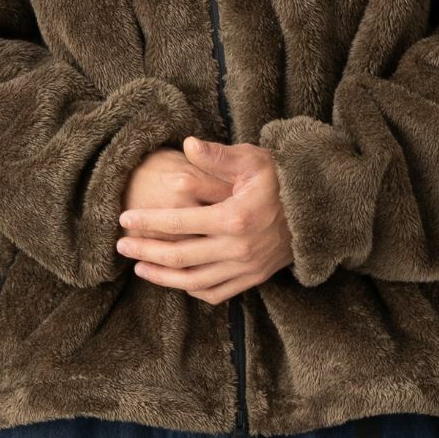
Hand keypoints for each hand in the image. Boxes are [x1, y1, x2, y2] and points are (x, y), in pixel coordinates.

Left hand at [116, 136, 294, 304]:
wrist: (317, 207)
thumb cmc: (280, 178)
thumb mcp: (251, 159)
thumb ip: (217, 156)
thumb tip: (188, 144)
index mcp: (234, 217)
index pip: (178, 223)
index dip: (147, 222)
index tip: (123, 220)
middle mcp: (239, 248)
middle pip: (180, 257)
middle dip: (146, 251)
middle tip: (121, 246)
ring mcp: (247, 267)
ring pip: (194, 282)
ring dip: (163, 277)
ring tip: (140, 267)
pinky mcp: (254, 277)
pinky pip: (217, 293)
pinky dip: (192, 289)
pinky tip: (176, 280)